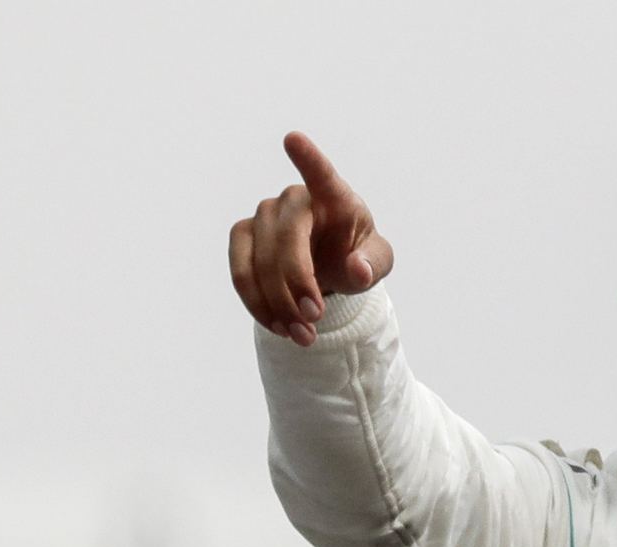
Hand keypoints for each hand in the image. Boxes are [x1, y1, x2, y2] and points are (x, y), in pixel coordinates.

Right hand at [228, 132, 394, 346]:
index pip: (321, 174)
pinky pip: (240, 273)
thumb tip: (358, 270)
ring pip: (259, 260)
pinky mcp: (242, 239)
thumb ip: (372, 265)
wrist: (329, 273)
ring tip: (303, 336)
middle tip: (314, 318)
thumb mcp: (376, 263)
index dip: (307, 158)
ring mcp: (263, 216)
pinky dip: (258, 304)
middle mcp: (293, 200)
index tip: (292, 139)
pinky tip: (279, 326)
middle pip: (286, 236)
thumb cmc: (355, 257)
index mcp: (333, 196)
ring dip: (278, 303)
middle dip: (297, 282)